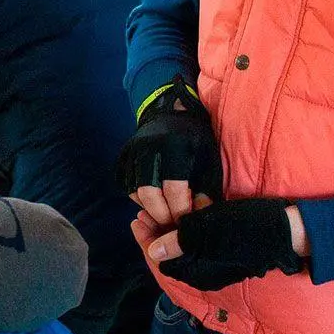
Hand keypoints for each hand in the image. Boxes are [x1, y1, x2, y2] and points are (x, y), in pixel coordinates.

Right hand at [115, 77, 222, 226]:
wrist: (172, 111)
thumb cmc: (196, 138)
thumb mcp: (209, 159)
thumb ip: (205, 187)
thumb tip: (199, 214)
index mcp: (175, 149)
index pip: (173, 191)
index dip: (181, 211)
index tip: (186, 221)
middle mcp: (149, 150)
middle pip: (149, 194)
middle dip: (161, 215)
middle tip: (173, 222)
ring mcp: (133, 152)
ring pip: (135, 192)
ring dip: (150, 207)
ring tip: (165, 211)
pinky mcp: (124, 156)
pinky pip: (127, 185)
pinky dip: (140, 197)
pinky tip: (155, 198)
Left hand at [142, 198, 304, 290]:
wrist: (286, 230)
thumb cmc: (243, 228)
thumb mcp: (206, 231)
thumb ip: (178, 242)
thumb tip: (153, 252)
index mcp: (198, 273)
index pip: (161, 260)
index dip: (146, 239)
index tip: (136, 218)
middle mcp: (206, 274)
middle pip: (171, 255)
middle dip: (156, 233)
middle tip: (144, 210)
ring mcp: (217, 266)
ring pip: (185, 248)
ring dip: (171, 230)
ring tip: (162, 208)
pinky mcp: (227, 256)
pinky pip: (200, 245)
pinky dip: (190, 231)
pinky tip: (187, 213)